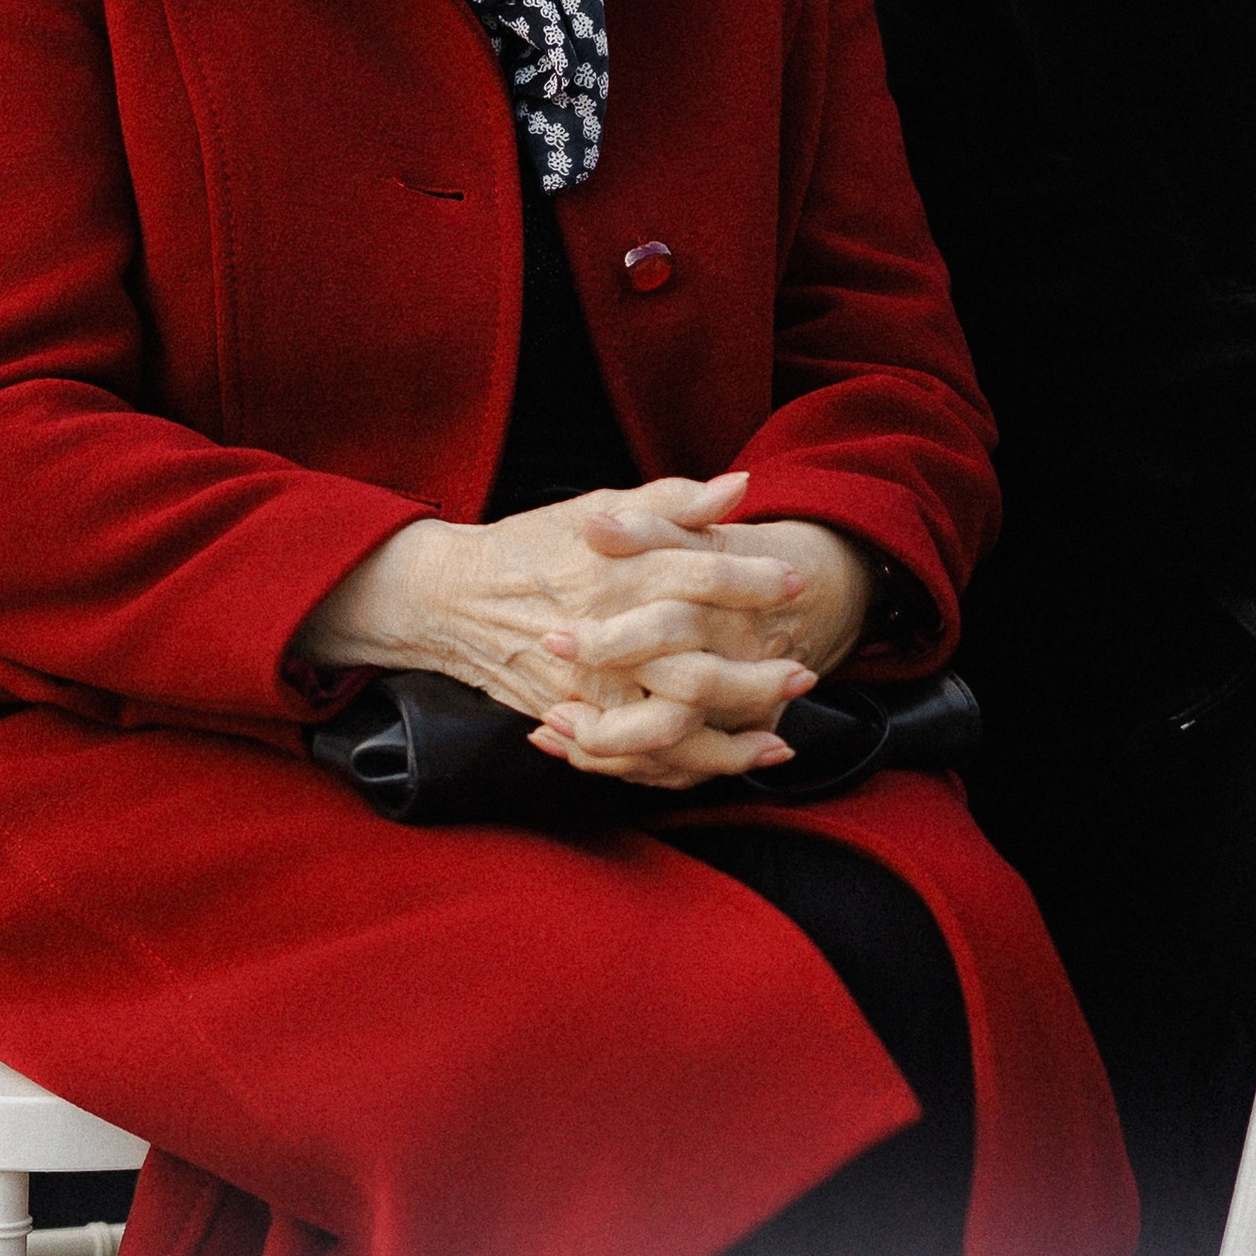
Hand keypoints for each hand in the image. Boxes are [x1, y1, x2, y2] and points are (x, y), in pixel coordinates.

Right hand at [299, 477, 875, 795]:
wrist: (451, 600)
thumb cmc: (532, 546)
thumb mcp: (599, 509)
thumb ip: (673, 501)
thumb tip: (742, 486)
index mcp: (618, 570)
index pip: (701, 574)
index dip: (754, 580)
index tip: (795, 584)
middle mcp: (607, 632)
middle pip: (696, 665)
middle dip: (757, 676)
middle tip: (805, 672)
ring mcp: (588, 686)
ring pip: (669, 727)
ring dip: (730, 741)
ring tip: (778, 741)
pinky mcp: (572, 721)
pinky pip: (634, 760)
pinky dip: (681, 769)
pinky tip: (721, 765)